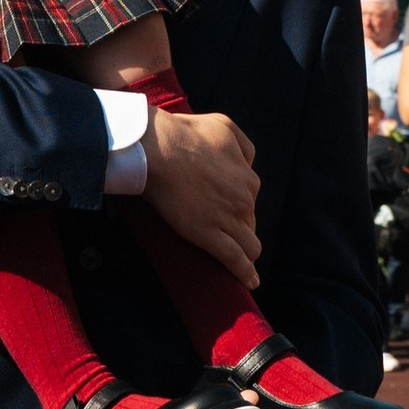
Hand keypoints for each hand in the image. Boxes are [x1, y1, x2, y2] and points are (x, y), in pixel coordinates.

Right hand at [141, 104, 259, 285]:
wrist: (158, 148)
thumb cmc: (185, 133)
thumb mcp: (224, 126)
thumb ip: (242, 145)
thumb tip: (248, 162)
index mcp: (248, 177)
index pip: (249, 200)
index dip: (237, 206)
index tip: (226, 210)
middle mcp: (244, 200)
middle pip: (248, 222)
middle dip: (240, 228)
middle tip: (224, 233)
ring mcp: (228, 219)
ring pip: (249, 244)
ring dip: (247, 254)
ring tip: (244, 264)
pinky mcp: (209, 235)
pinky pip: (235, 259)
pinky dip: (245, 273)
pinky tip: (250, 282)